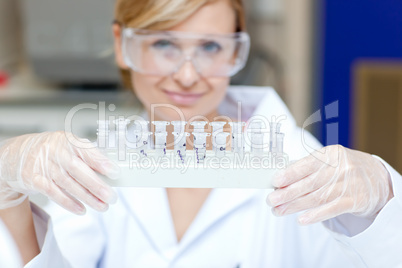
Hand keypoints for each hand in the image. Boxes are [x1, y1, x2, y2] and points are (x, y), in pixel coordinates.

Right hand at [0, 132, 119, 213]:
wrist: (18, 155)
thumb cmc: (52, 152)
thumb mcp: (68, 147)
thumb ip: (87, 156)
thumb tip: (109, 173)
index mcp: (68, 140)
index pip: (87, 150)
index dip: (101, 162)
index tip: (115, 173)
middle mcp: (55, 151)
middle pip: (78, 169)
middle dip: (96, 185)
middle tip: (111, 197)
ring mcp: (43, 165)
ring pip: (68, 183)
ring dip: (87, 197)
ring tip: (102, 206)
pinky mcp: (34, 179)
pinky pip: (53, 193)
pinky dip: (69, 203)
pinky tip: (81, 209)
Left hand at [267, 145, 393, 224]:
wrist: (377, 179)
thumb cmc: (343, 168)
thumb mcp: (329, 160)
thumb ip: (307, 167)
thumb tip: (281, 177)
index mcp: (331, 154)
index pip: (307, 164)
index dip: (290, 174)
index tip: (275, 181)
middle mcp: (340, 168)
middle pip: (309, 183)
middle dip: (287, 193)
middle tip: (271, 200)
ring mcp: (348, 185)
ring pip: (317, 198)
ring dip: (295, 206)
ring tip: (278, 211)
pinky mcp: (355, 201)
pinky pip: (331, 210)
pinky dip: (315, 215)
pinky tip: (301, 219)